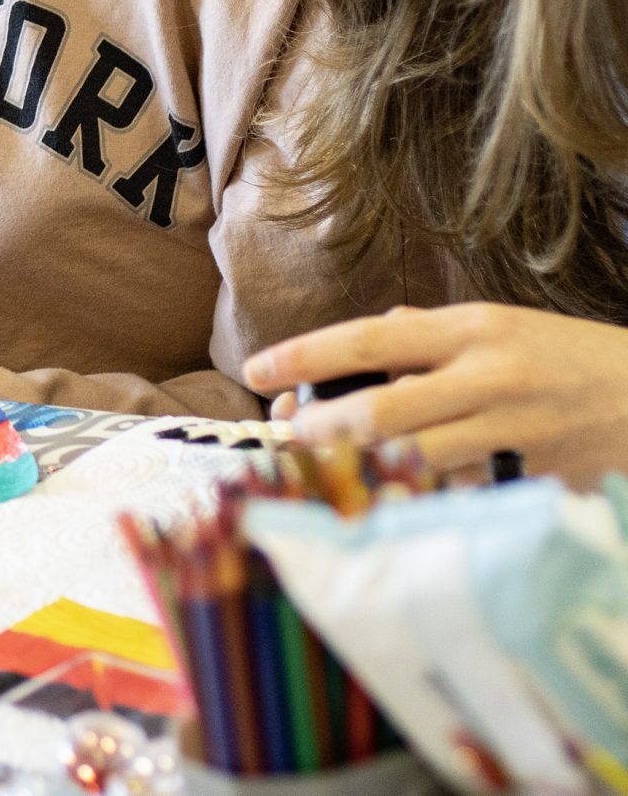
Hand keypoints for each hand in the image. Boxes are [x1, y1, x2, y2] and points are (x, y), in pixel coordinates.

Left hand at [245, 302, 627, 487]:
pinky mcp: (536, 478)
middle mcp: (489, 376)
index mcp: (472, 328)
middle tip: (287, 437)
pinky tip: (392, 496)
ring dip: (361, 468)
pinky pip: (461, 491)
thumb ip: (428, 335)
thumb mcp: (500, 328)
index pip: (368, 340)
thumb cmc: (567, 358)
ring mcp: (516, 431)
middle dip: (321, 429)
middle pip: (382, 410)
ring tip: (325, 469)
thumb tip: (362, 345)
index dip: (304, 356)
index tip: (257, 371)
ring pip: (416, 459)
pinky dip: (420, 494)